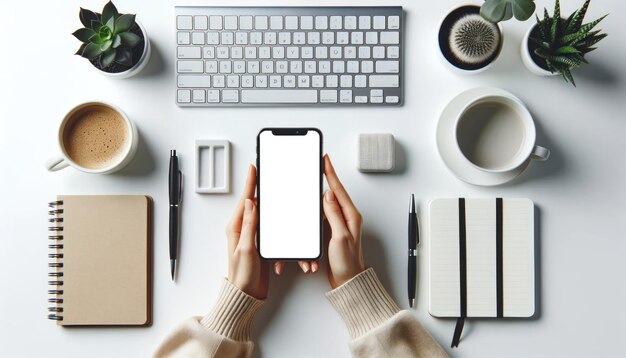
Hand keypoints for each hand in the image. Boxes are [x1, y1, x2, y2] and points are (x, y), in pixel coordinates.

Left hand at [225, 165, 268, 298]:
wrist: (247, 295)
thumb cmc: (243, 275)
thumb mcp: (246, 248)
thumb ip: (249, 225)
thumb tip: (250, 202)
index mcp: (236, 228)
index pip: (245, 200)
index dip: (250, 183)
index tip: (254, 168)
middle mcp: (243, 229)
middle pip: (255, 204)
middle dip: (262, 190)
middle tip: (267, 175)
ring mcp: (253, 236)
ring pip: (265, 216)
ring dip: (273, 211)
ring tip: (275, 195)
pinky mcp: (261, 244)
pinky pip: (271, 230)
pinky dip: (277, 228)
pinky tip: (282, 223)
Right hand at [322, 155, 365, 288]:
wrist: (347, 281)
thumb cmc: (347, 263)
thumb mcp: (340, 236)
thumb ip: (334, 214)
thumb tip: (328, 195)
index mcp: (351, 216)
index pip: (338, 189)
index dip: (330, 173)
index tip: (325, 159)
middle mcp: (347, 218)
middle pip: (334, 192)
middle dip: (325, 178)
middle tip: (319, 164)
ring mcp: (340, 224)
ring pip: (327, 203)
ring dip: (319, 196)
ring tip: (316, 180)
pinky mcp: (333, 231)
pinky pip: (324, 215)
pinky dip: (318, 210)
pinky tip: (313, 206)